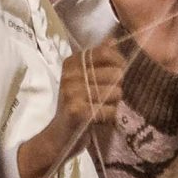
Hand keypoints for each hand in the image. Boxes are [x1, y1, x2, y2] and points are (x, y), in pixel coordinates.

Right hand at [18, 42, 125, 177]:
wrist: (58, 137)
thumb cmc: (76, 106)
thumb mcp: (84, 79)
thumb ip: (98, 59)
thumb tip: (113, 39)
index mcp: (72, 63)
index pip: (105, 52)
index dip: (119, 62)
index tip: (119, 72)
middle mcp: (70, 74)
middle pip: (115, 74)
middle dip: (117, 88)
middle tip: (107, 97)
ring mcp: (73, 92)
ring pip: (115, 92)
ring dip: (114, 104)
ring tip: (101, 108)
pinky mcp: (78, 111)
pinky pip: (109, 110)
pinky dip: (109, 117)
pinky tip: (98, 119)